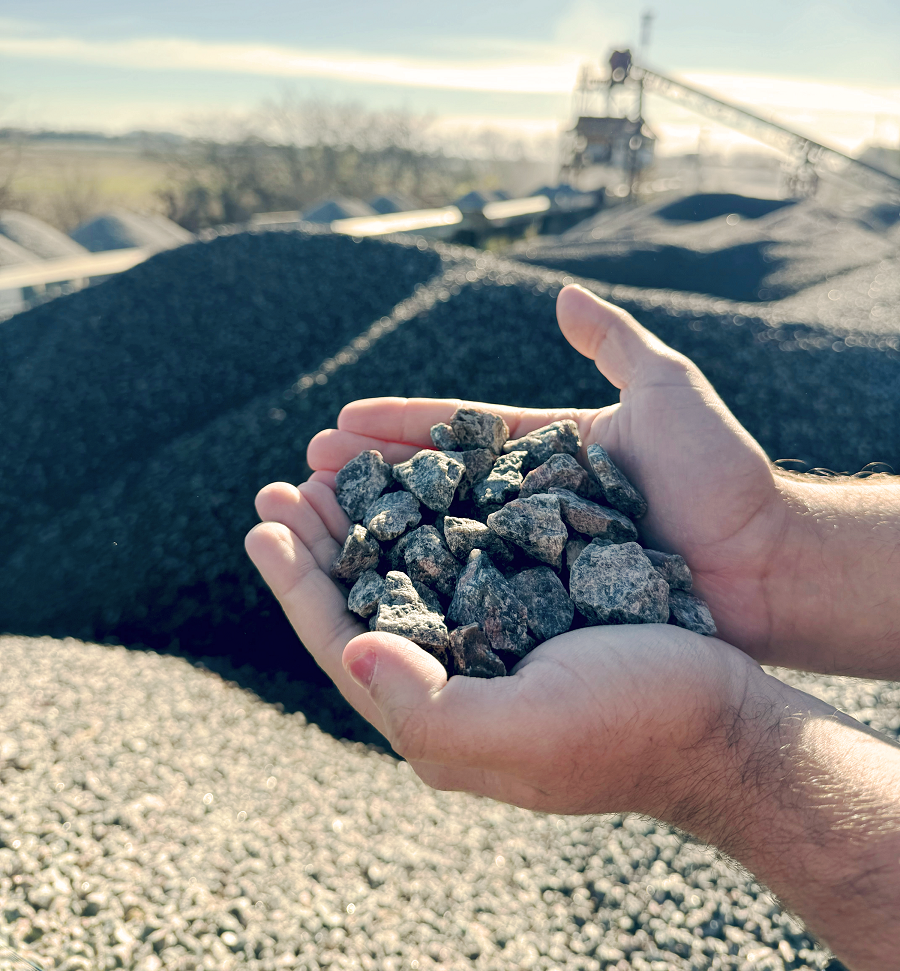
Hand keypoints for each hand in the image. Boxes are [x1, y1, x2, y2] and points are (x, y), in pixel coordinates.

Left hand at [246, 474, 756, 817]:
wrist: (729, 718)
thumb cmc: (635, 725)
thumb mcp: (531, 731)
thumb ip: (434, 710)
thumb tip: (355, 654)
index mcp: (442, 719)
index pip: (346, 644)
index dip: (298, 585)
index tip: (263, 525)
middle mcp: (459, 681)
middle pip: (368, 605)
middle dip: (322, 544)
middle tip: (284, 487)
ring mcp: (496, 646)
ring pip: (410, 576)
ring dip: (370, 524)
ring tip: (335, 473)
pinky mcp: (535, 612)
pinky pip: (462, 560)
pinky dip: (431, 519)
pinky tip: (420, 484)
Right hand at [305, 283, 788, 664]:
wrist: (766, 563)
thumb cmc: (722, 473)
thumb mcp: (666, 389)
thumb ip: (614, 342)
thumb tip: (562, 296)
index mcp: (545, 456)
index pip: (456, 432)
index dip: (399, 424)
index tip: (339, 421)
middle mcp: (528, 509)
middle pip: (431, 488)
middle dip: (366, 478)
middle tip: (302, 474)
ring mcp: (533, 561)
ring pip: (438, 543)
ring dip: (374, 534)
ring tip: (312, 521)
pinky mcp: (543, 609)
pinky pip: (472, 597)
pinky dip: (420, 590)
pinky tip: (368, 588)